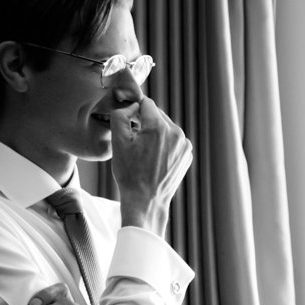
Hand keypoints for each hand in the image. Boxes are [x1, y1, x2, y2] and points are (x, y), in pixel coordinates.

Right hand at [108, 95, 193, 234]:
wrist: (146, 200)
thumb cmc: (130, 173)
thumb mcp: (117, 142)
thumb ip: (121, 116)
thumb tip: (132, 106)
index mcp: (159, 127)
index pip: (147, 104)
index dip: (135, 109)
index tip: (129, 120)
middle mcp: (177, 133)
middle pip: (158, 115)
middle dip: (145, 122)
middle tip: (134, 138)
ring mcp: (185, 144)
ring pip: (166, 128)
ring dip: (155, 133)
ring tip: (143, 151)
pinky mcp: (187, 154)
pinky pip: (174, 140)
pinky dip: (164, 144)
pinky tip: (154, 158)